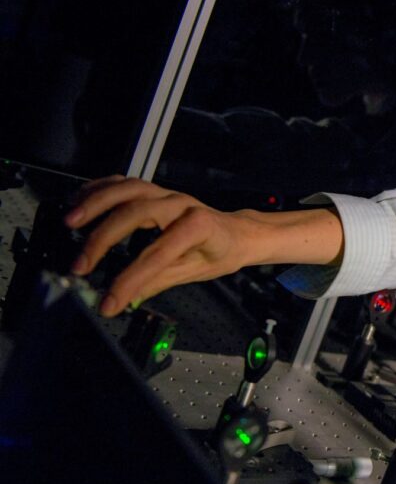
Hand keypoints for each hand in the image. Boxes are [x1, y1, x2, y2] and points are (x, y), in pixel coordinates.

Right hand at [65, 175, 257, 316]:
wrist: (236, 232)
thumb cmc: (221, 251)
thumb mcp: (194, 272)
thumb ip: (158, 283)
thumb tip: (126, 301)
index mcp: (198, 227)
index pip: (157, 254)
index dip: (130, 280)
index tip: (110, 300)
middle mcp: (181, 204)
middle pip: (136, 213)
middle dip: (103, 239)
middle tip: (81, 265)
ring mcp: (167, 193)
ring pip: (127, 189)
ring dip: (95, 202)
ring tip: (70, 222)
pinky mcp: (155, 191)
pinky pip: (123, 182)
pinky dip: (99, 188)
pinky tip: (79, 200)